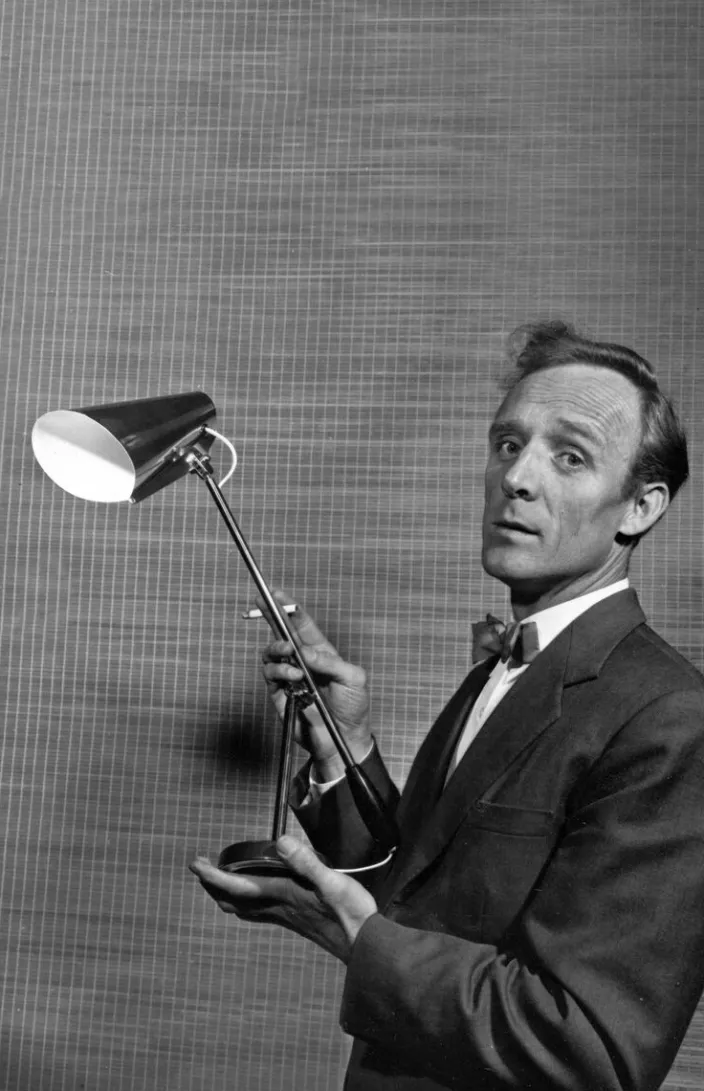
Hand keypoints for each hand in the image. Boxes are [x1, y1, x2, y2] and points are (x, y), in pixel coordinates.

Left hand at [189, 836, 377, 963]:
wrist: (365, 946)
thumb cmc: (351, 915)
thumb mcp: (332, 883)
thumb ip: (307, 863)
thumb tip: (282, 842)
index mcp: (282, 897)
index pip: (237, 888)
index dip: (213, 877)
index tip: (195, 864)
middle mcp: (278, 909)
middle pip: (233, 902)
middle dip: (213, 886)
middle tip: (201, 868)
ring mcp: (285, 917)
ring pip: (244, 909)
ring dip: (226, 894)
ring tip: (218, 880)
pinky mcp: (295, 920)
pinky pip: (258, 911)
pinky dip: (245, 901)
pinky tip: (255, 894)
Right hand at [259, 591, 371, 780]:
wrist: (344, 740)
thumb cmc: (353, 708)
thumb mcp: (354, 680)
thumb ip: (331, 662)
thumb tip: (305, 651)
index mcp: (321, 652)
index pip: (301, 625)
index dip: (289, 608)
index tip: (277, 594)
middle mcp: (302, 661)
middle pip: (281, 633)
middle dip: (272, 617)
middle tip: (265, 606)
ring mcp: (289, 677)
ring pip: (271, 654)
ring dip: (278, 650)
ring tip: (291, 658)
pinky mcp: (279, 694)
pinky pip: (270, 676)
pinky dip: (279, 672)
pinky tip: (294, 677)